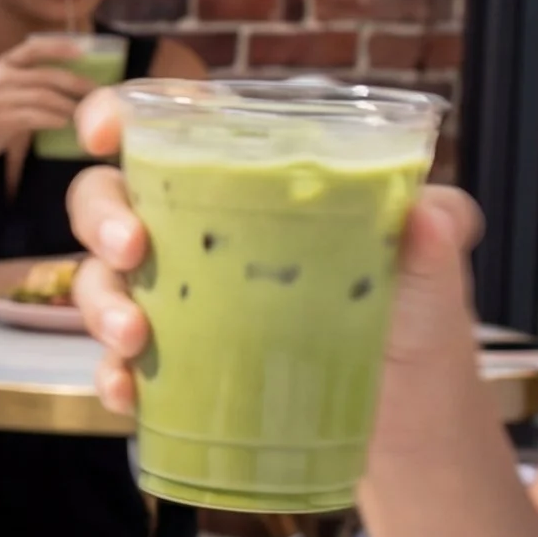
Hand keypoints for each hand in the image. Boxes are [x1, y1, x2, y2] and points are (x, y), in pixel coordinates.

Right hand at [0, 35, 102, 161]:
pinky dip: (54, 120)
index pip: (34, 48)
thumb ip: (30, 79)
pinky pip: (36, 117)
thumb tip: (72, 81)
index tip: (82, 52)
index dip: (59, 48)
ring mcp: (2, 98)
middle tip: (96, 92)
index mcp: (4, 63)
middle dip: (76, 84)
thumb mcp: (4, 85)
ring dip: (70, 106)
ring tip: (86, 113)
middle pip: (48, 76)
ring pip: (45, 98)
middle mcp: (3, 77)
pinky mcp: (3, 119)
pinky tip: (66, 124)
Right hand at [66, 86, 482, 419]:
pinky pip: (117, 365)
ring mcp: (178, 301)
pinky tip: (129, 393)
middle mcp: (199, 233)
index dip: (115, 117)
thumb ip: (439, 228)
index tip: (104, 134)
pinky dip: (113, 378)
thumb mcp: (432, 265)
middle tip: (133, 249)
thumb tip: (430, 214)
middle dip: (100, 217)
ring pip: (98, 280)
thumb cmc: (412, 319)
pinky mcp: (173, 368)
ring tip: (135, 338)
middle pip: (107, 198)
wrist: (410, 419)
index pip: (165, 127)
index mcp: (247, 182)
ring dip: (100, 303)